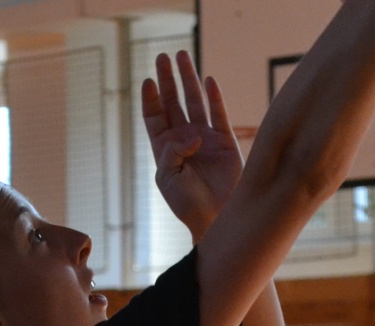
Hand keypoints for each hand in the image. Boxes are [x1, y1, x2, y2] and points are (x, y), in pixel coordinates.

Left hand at [141, 51, 242, 235]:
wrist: (216, 220)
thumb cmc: (188, 205)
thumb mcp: (168, 179)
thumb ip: (172, 152)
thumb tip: (192, 134)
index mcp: (165, 149)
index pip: (155, 116)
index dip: (151, 97)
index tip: (148, 80)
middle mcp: (184, 140)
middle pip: (173, 102)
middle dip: (168, 80)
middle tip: (163, 57)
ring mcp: (205, 139)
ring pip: (195, 102)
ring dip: (188, 80)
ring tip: (182, 57)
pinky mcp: (225, 143)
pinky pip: (219, 115)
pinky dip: (214, 97)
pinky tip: (208, 80)